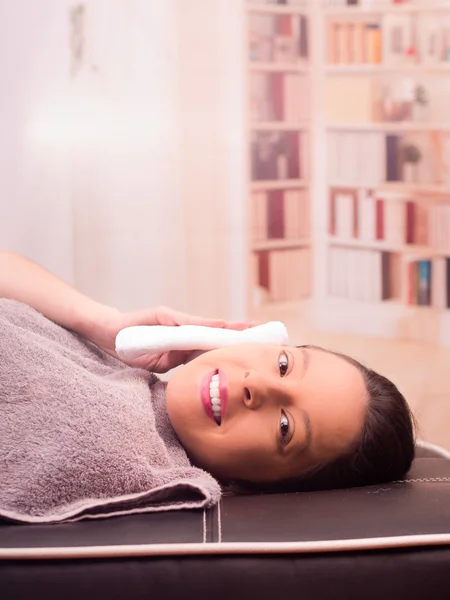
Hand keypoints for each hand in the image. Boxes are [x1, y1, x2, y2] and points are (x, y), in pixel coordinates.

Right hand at [96, 305, 254, 372]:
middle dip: (238, 334)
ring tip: (250, 328)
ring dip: (228, 327)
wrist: (109, 334)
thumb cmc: (133, 350)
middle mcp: (184, 330)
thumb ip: (177, 363)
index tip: (253, 349)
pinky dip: (206, 325)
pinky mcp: (165, 316)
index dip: (232, 347)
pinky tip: (222, 326)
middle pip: (215, 333)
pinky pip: (188, 322)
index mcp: (184, 345)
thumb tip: (197, 375)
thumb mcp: (158, 363)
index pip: (213, 346)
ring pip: (207, 326)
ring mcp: (176, 322)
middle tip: (262, 334)